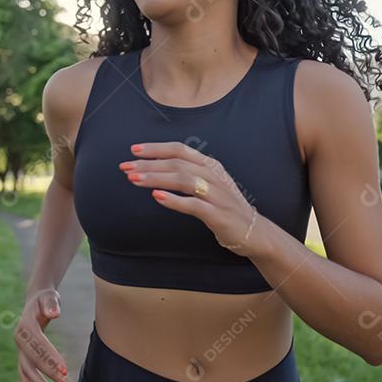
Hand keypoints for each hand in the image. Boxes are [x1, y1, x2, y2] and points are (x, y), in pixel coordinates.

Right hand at [15, 288, 68, 381]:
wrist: (35, 301)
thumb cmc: (45, 300)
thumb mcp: (49, 297)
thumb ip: (51, 304)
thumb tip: (55, 313)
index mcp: (25, 325)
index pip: (38, 344)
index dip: (50, 357)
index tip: (64, 368)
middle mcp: (20, 338)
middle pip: (31, 359)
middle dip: (47, 372)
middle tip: (64, 381)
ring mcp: (20, 348)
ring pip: (26, 369)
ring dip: (38, 381)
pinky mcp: (23, 354)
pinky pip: (25, 371)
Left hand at [118, 142, 260, 256]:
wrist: (255, 232)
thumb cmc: (225, 208)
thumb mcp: (209, 185)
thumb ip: (188, 174)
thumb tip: (156, 168)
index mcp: (210, 165)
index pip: (180, 150)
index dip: (156, 148)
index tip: (133, 150)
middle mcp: (214, 176)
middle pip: (177, 163)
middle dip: (149, 164)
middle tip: (126, 167)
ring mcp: (217, 195)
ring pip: (183, 180)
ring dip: (156, 178)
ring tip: (134, 180)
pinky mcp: (218, 214)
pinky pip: (194, 205)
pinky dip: (174, 200)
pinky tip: (157, 198)